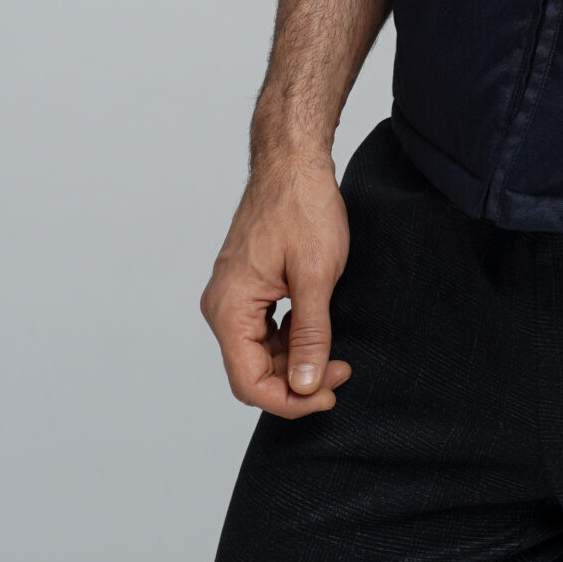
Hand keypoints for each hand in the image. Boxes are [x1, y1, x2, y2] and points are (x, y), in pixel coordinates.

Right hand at [200, 155, 352, 418]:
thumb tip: (305, 386)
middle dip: (297, 382)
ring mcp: (231, 296)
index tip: (328, 395)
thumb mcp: (316, 276)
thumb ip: (310, 336)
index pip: (248, 382)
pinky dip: (288, 341)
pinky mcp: (246, 287)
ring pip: (258, 353)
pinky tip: (316, 335)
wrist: (293, 161)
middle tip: (341, 374)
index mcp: (229, 308)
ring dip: (294, 363)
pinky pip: (262, 330)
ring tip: (335, 358)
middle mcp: (221, 306)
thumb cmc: (302, 206)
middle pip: (251, 371)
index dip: (289, 400)